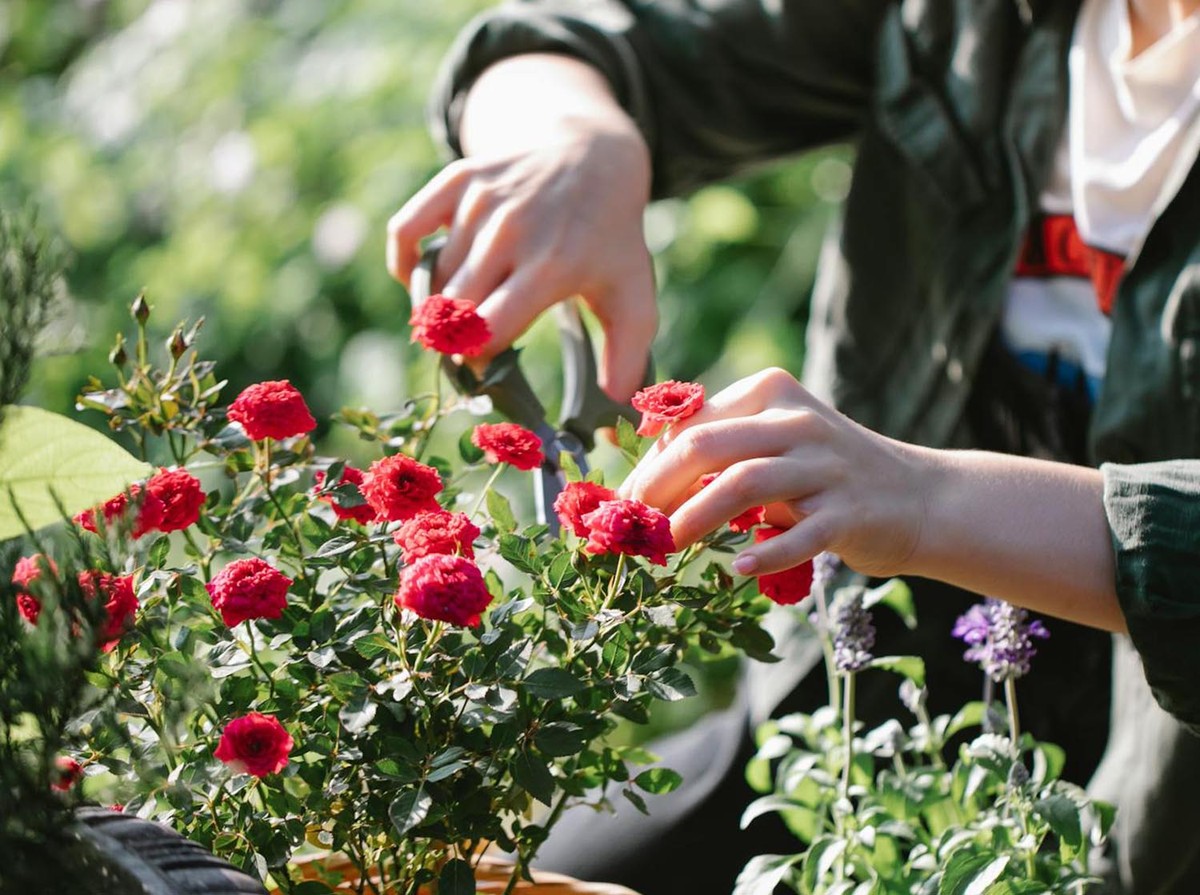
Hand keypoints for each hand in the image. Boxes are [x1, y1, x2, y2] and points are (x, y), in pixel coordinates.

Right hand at [386, 56, 656, 401]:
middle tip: (470, 347)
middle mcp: (512, 231)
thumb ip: (626, 362)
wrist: (592, 156)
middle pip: (453, 310)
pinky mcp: (458, 180)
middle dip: (455, 339)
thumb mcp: (632, 298)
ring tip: (467, 309)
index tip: (487, 369)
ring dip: (440, 303)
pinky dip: (405, 263)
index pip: (488, 331)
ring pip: (433, 278)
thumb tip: (615, 419)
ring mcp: (482, 202)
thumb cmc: (610, 241)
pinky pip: (405, 232)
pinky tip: (424, 279)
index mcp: (552, 266)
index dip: (478, 360)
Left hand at [619, 368, 931, 577]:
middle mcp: (798, 421)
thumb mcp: (775, 443)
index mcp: (771, 392)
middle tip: (633, 524)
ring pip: (743, 483)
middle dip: (658, 486)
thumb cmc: (825, 475)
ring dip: (696, 517)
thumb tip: (641, 485)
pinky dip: (766, 553)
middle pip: (706, 445)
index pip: (692, 423)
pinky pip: (799, 534)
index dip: (650, 464)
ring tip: (667, 545)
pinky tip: (739, 568)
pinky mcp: (849, 512)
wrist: (919, 498)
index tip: (624, 502)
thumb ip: (721, 450)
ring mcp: (826, 466)